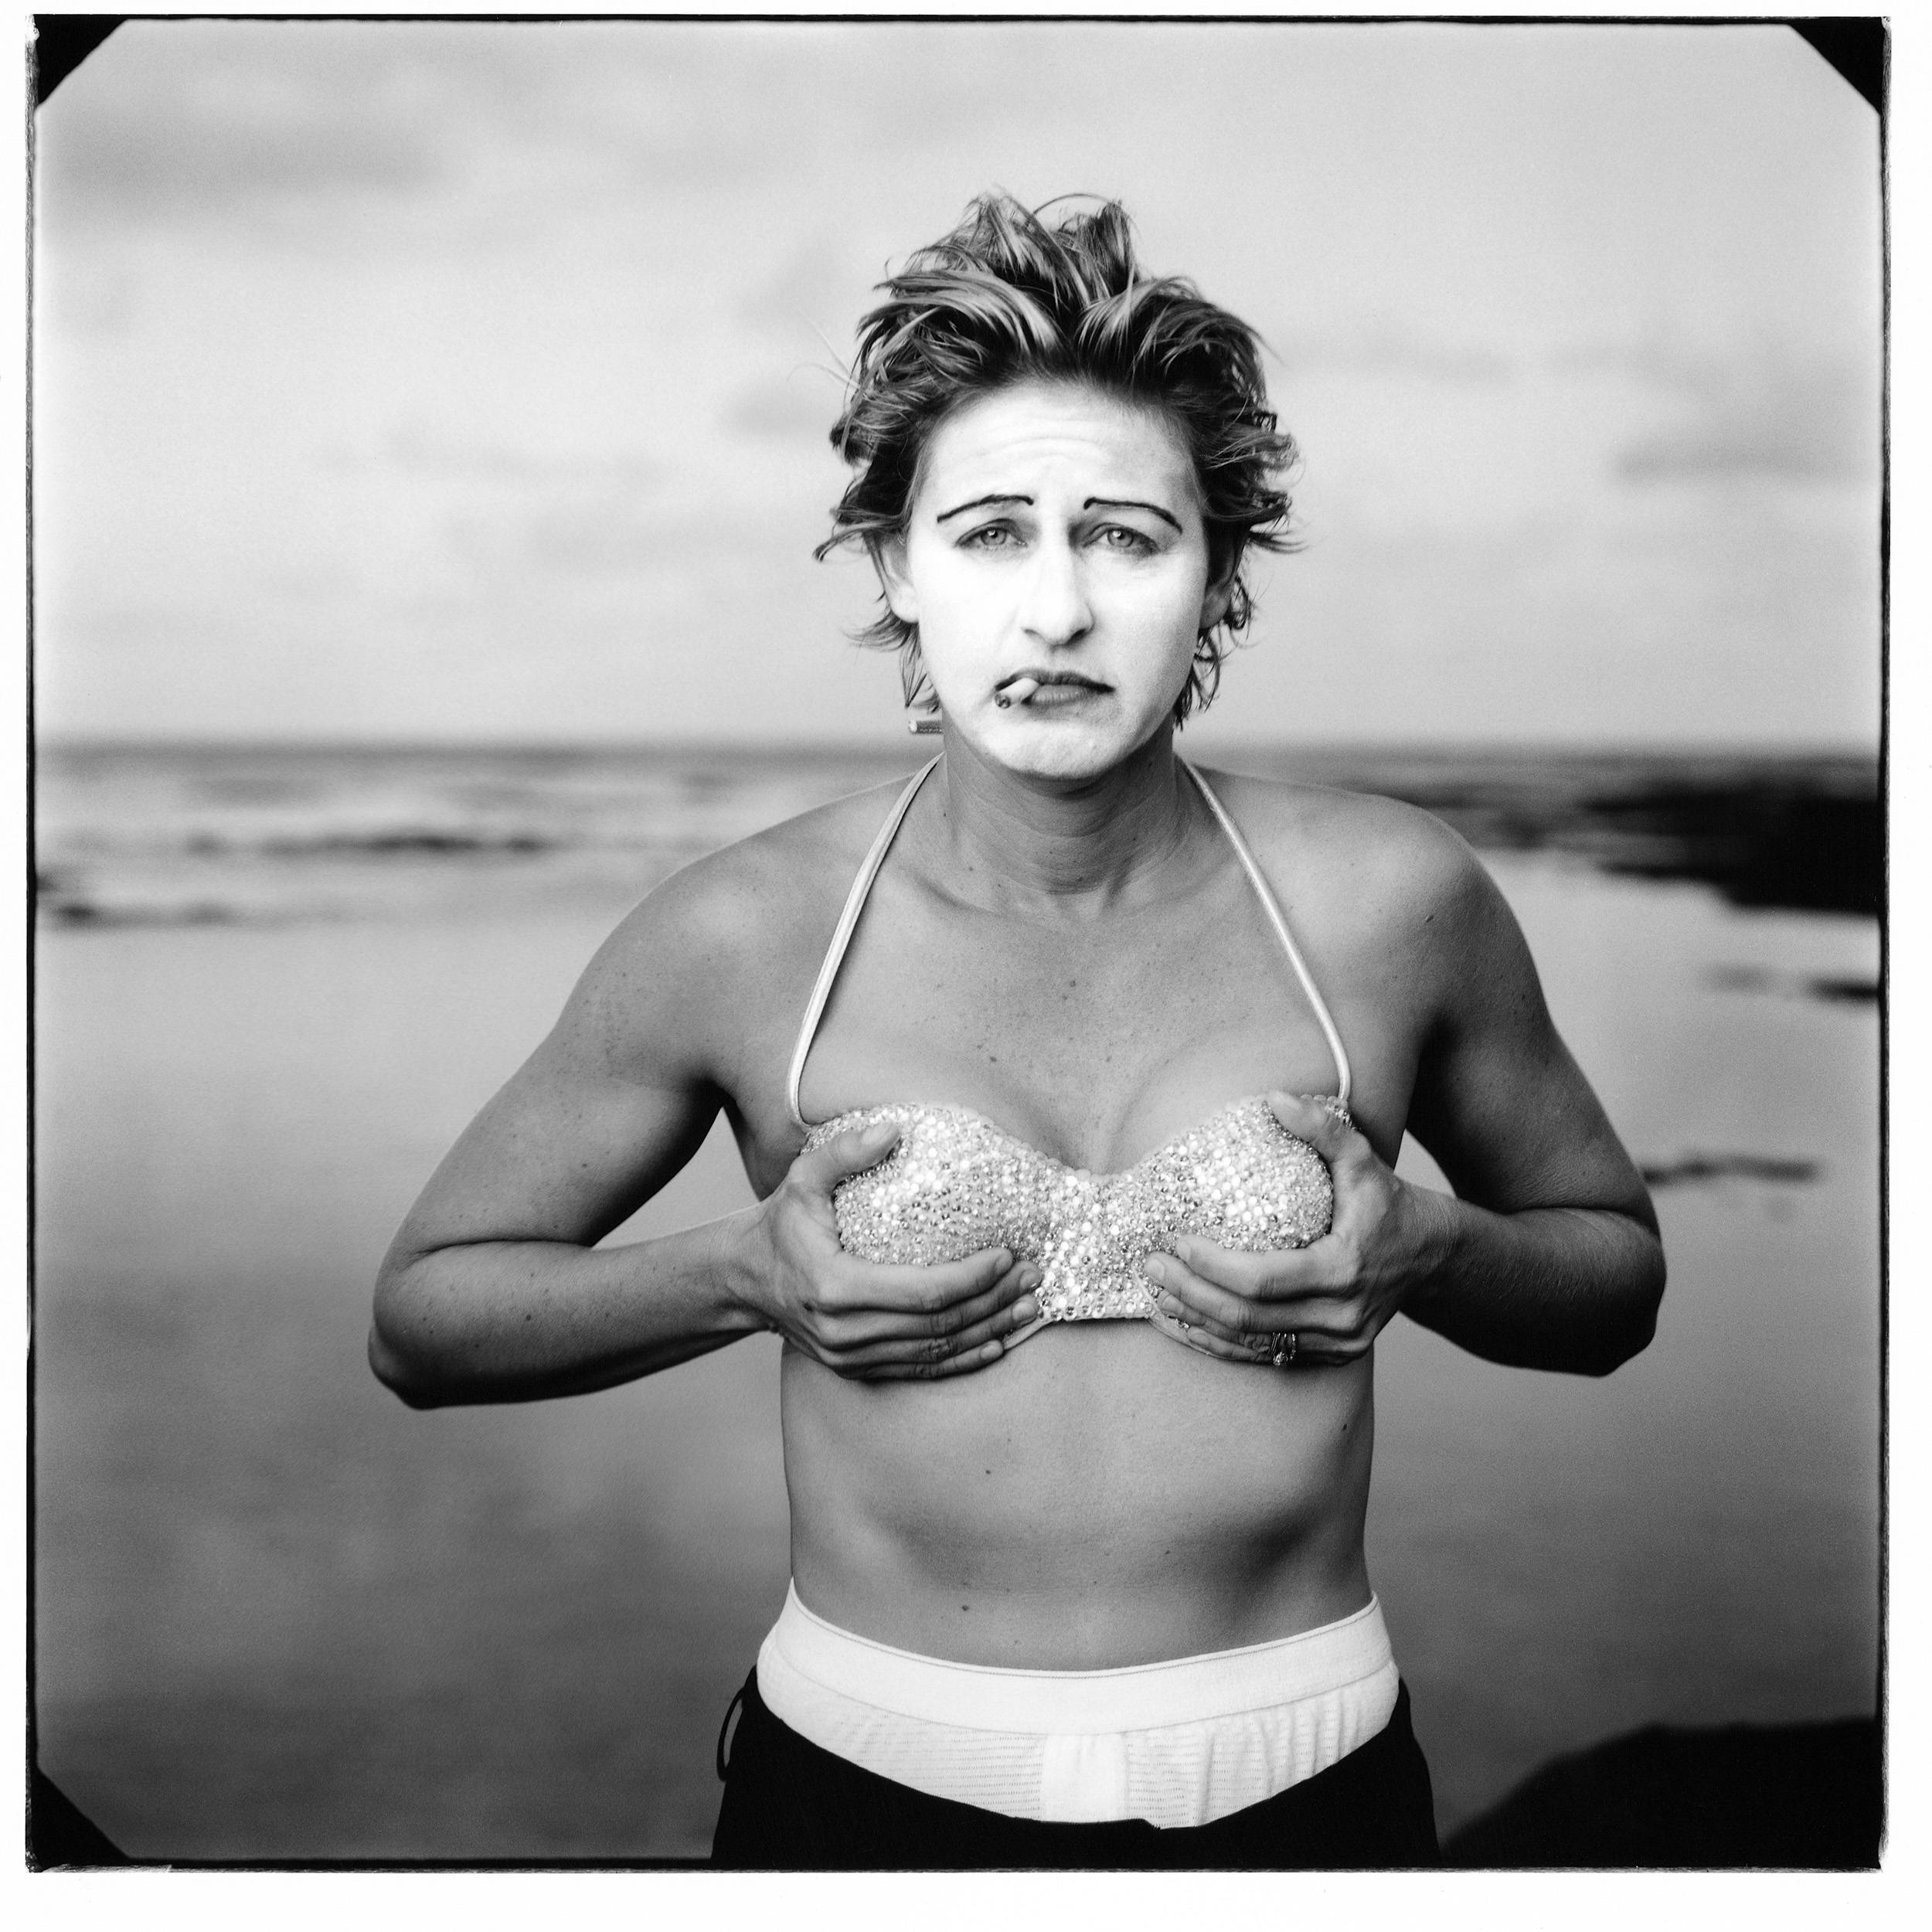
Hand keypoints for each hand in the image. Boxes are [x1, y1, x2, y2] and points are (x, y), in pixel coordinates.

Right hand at [740, 1118, 1040, 1380]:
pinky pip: (920, 1369)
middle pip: (938, 1324)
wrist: (743, 1281)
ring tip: (1027, 1307)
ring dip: (987, 1331)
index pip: (922, 1292)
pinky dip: (962, 1358)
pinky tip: (995, 1343)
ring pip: (934, 1351)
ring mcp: (851, 1357)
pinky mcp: (857, 1369)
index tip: (1006, 1254)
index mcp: (835, 1287)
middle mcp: (845, 1332)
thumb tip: (894, 1129)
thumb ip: (845, 1152)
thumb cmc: (780, 1225)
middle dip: (992, 1302)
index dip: (972, 1277)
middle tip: (1032, 1277)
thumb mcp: (802, 1180)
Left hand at [1141, 1092, 1448, 1368]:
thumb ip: (1322, 1128)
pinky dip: (1219, 1343)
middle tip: (1150, 1265)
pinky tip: (1186, 1324)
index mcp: (1344, 1270)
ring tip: (1155, 1293)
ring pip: (1251, 1344)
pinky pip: (1264, 1357)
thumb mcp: (1363, 1158)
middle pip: (1248, 1317)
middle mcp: (1341, 1316)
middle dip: (1190, 1293)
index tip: (1176, 1241)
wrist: (1431, 1256)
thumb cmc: (1388, 1202)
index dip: (1211, 1266)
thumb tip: (1274, 1099)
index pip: (1262, 1279)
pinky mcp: (1329, 1356)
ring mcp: (1336, 1343)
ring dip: (1197, 1321)